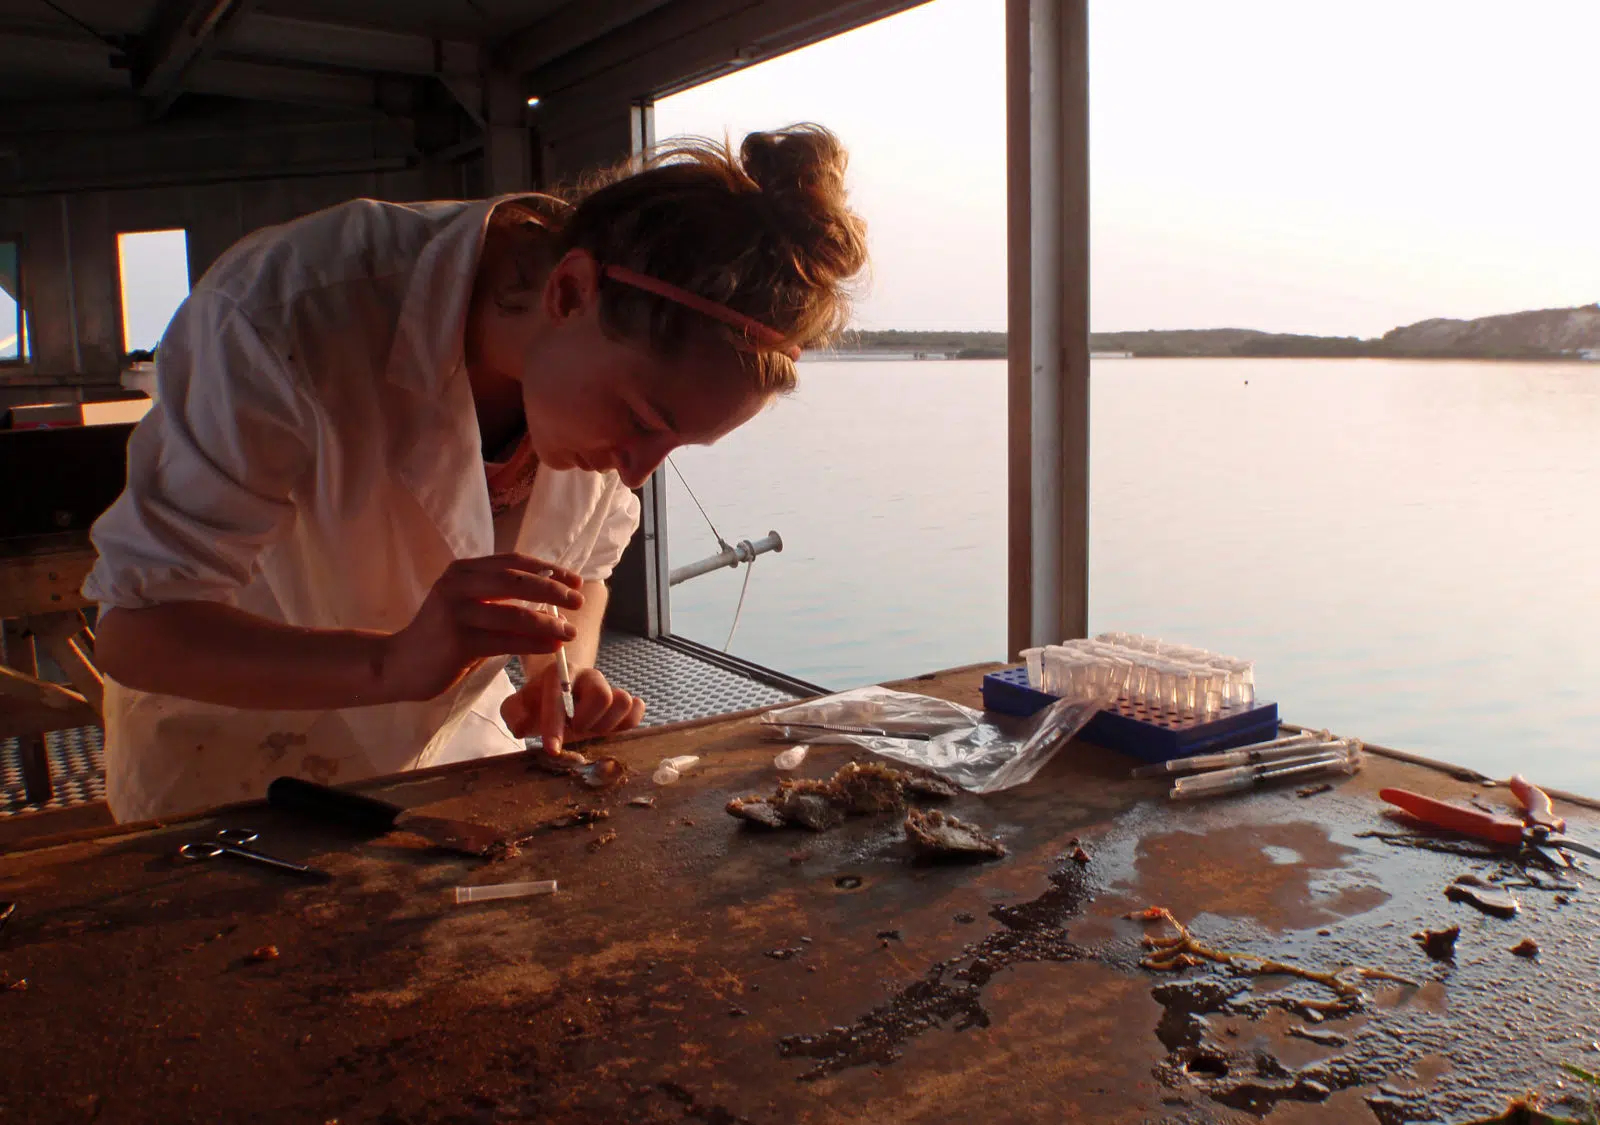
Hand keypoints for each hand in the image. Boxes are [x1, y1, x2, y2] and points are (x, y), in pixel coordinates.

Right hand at [377, 554, 582, 702]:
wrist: (400, 664)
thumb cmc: (444, 636)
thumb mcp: (472, 607)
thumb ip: (502, 598)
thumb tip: (553, 597)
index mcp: (463, 569)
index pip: (513, 562)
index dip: (548, 569)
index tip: (574, 580)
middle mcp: (457, 584)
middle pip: (516, 581)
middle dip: (553, 590)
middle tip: (578, 601)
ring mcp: (455, 612)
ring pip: (514, 614)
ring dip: (548, 623)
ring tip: (570, 631)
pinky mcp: (457, 641)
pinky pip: (505, 641)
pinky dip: (534, 643)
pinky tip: (552, 646)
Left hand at [501, 663, 645, 755]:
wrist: (560, 698)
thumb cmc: (537, 704)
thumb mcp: (516, 706)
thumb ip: (513, 713)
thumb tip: (523, 725)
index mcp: (559, 674)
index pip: (560, 697)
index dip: (555, 725)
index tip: (552, 749)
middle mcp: (588, 676)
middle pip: (602, 695)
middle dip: (587, 721)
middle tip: (575, 731)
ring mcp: (609, 687)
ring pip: (623, 701)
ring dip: (607, 724)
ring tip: (591, 731)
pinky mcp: (626, 701)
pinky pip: (638, 708)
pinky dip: (627, 722)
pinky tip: (610, 729)